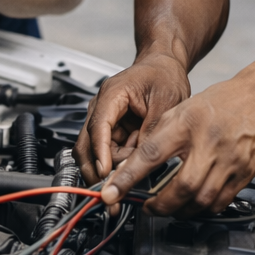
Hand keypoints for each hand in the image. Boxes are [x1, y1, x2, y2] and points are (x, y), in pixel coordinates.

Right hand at [75, 55, 190, 184]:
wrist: (163, 66)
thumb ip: (152, 131)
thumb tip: (141, 161)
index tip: (106, 174)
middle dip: (97, 169)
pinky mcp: (110, 129)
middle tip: (114, 188)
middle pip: (87, 144)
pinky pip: (108, 152)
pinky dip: (119, 160)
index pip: (98, 127)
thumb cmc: (163, 75)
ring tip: (135, 164)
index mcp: (112, 94)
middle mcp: (101, 107)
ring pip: (95, 152)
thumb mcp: (167, 101)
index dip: (101, 153)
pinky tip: (135, 158)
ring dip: (112, 165)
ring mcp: (103, 119)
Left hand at [98, 75, 254, 216]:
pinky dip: (202, 208)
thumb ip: (160, 137)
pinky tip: (194, 202)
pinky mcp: (244, 175)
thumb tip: (136, 164)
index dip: (128, 177)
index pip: (151, 154)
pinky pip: (220, 203)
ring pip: (201, 201)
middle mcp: (209, 144)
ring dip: (180, 210)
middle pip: (181, 188)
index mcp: (188, 124)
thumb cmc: (221, 102)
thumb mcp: (182, 109)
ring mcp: (230, 162)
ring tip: (169, 206)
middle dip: (159, 205)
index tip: (111, 193)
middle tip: (147, 206)